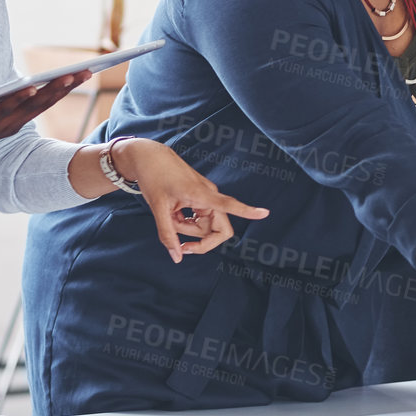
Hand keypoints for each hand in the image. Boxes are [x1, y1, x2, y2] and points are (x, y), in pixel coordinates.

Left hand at [0, 72, 89, 166]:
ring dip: (50, 91)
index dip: (62, 88)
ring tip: (67, 77)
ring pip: (29, 107)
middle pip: (43, 103)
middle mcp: (8, 126)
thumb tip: (18, 82)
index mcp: (10, 123)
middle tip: (86, 71)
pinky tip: (32, 87)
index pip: (42, 103)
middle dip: (66, 86)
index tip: (81, 73)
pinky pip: (5, 110)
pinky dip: (19, 99)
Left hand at [110, 139, 269, 262]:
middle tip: (180, 244)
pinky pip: (200, 220)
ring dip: (187, 229)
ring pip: (205, 227)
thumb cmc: (154, 178)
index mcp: (201, 194)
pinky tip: (174, 213)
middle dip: (200, 240)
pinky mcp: (201, 199)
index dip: (248, 211)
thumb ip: (167, 235)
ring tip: (169, 216)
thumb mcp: (158, 209)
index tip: (265, 213)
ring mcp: (206, 198)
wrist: (149, 157)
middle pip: (218, 230)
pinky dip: (186, 223)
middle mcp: (209, 196)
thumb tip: (178, 258)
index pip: (229, 204)